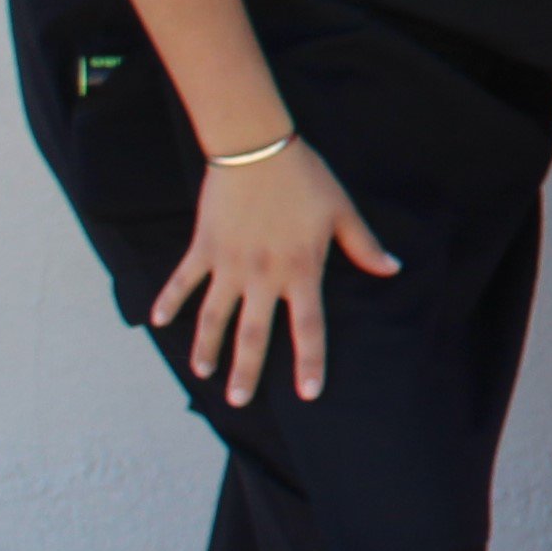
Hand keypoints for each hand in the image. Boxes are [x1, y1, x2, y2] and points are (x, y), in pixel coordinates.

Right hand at [151, 140, 398, 407]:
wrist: (258, 149)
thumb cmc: (306, 178)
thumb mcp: (342, 211)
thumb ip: (364, 246)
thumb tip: (393, 269)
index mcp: (301, 270)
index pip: (309, 326)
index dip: (310, 361)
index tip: (309, 394)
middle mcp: (263, 275)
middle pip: (254, 333)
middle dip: (247, 370)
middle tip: (239, 401)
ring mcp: (229, 264)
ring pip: (214, 316)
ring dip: (206, 346)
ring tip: (202, 373)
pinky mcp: (204, 248)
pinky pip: (183, 280)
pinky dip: (169, 299)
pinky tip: (158, 322)